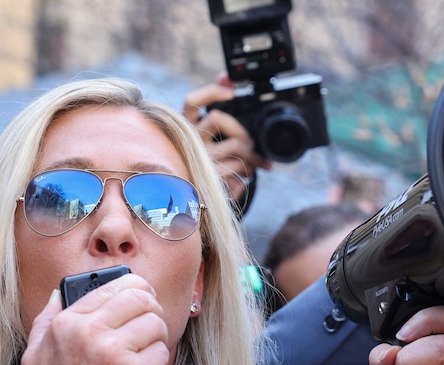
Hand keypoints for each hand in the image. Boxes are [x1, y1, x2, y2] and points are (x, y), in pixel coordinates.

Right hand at [20, 273, 169, 364]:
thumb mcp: (35, 356)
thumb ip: (45, 320)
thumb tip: (57, 293)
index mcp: (67, 324)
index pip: (111, 287)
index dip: (134, 287)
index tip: (143, 293)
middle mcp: (90, 333)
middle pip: (140, 297)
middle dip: (150, 307)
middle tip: (149, 320)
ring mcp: (115, 352)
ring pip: (156, 322)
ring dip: (155, 336)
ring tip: (142, 351)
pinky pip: (162, 350)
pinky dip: (157, 360)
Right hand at [182, 73, 271, 204]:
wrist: (199, 206)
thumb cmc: (209, 167)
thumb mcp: (213, 141)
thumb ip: (219, 111)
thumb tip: (225, 78)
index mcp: (187, 129)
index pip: (192, 102)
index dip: (211, 92)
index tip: (231, 91)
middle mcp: (189, 142)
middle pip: (217, 118)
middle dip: (242, 129)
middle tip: (251, 143)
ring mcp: (199, 160)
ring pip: (235, 143)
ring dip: (252, 154)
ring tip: (256, 163)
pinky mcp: (210, 178)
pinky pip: (239, 167)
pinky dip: (249, 171)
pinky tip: (249, 176)